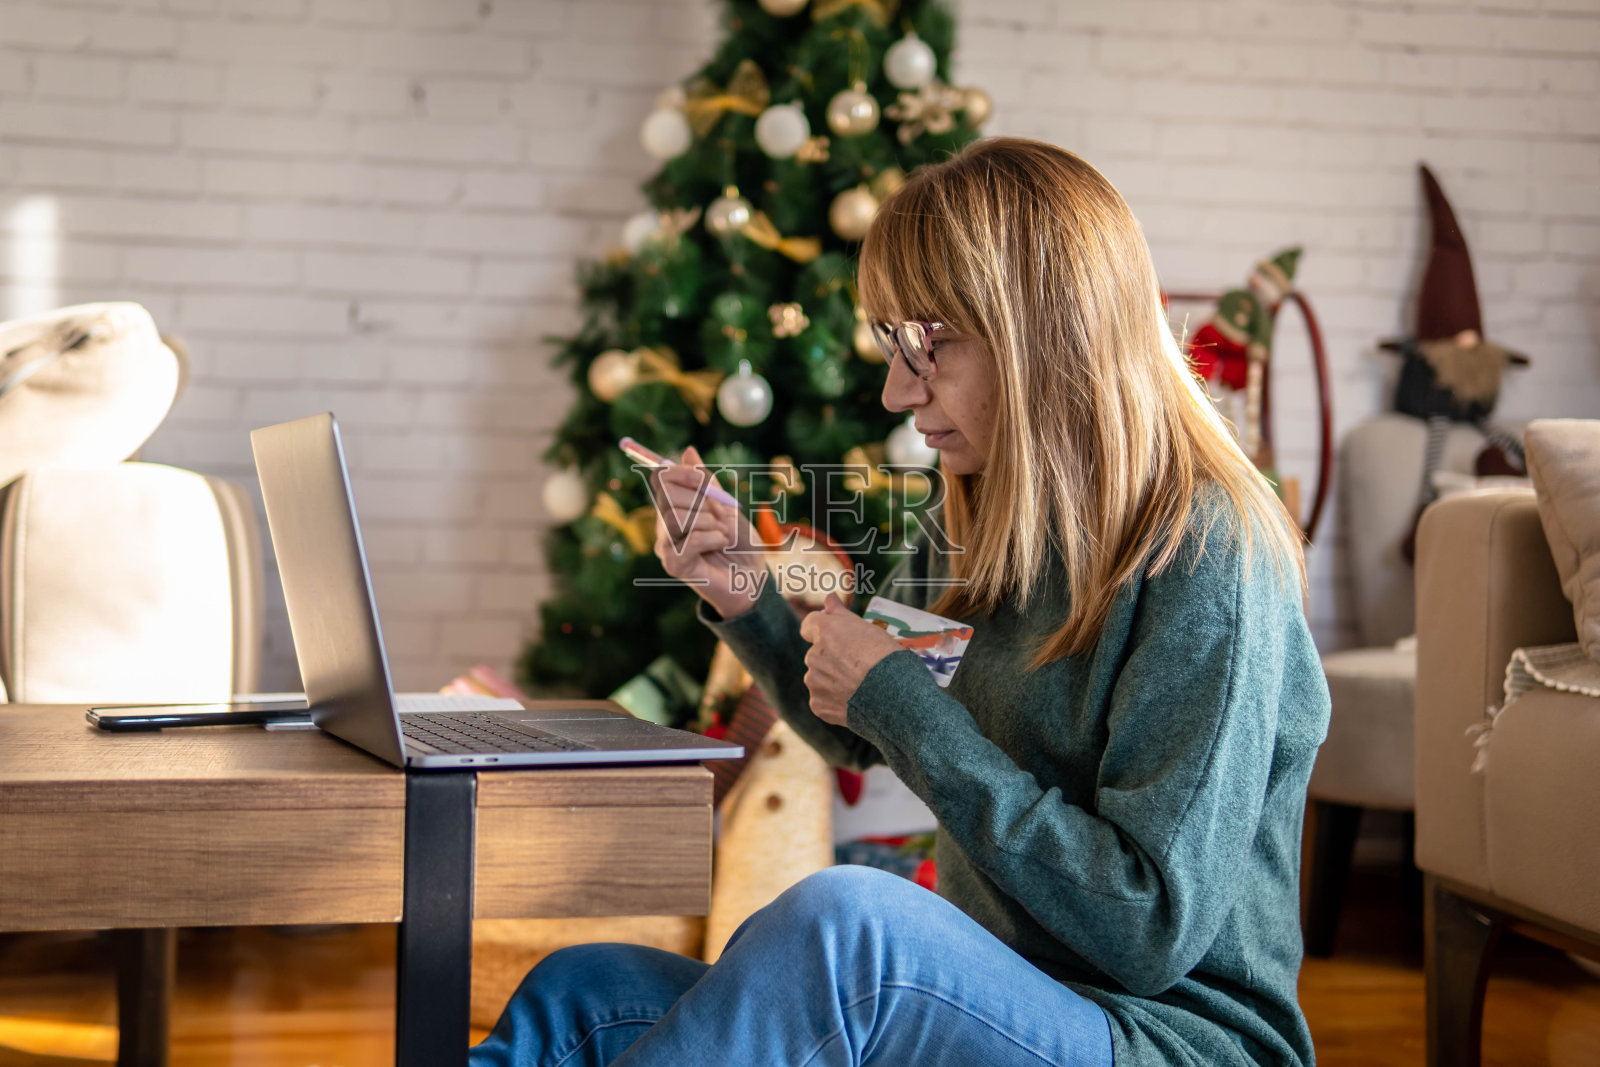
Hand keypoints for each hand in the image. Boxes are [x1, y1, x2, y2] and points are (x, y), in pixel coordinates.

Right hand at [651, 445, 766, 620]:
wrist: (753, 577)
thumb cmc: (739, 543)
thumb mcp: (726, 506)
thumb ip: (706, 481)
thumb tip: (688, 451)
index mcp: (674, 507)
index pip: (661, 479)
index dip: (681, 472)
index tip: (703, 479)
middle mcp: (664, 526)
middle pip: (666, 496)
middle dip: (700, 501)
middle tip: (720, 518)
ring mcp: (666, 547)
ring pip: (675, 517)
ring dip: (709, 521)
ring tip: (723, 533)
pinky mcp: (674, 566)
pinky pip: (688, 541)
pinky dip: (712, 538)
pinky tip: (722, 545)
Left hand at [798, 593, 905, 726]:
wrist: (893, 696)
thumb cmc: (885, 657)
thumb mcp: (867, 629)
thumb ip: (841, 613)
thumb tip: (829, 598)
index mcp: (825, 632)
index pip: (809, 624)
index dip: (822, 630)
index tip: (835, 637)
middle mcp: (813, 655)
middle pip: (816, 654)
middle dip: (831, 658)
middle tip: (857, 666)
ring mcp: (814, 681)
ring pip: (819, 677)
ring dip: (832, 680)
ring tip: (858, 687)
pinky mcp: (817, 704)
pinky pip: (822, 700)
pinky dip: (834, 701)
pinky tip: (853, 701)